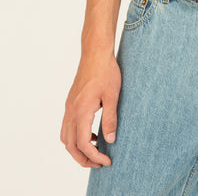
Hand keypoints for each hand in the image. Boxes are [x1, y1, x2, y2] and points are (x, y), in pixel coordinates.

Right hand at [60, 52, 120, 167]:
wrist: (95, 52)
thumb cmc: (106, 71)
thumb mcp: (113, 95)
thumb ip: (110, 119)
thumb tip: (110, 140)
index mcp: (81, 111)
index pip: (84, 143)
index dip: (94, 156)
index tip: (106, 161)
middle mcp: (71, 111)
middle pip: (70, 145)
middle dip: (83, 159)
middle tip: (99, 164)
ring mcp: (69, 107)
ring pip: (66, 137)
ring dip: (77, 149)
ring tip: (95, 151)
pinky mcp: (70, 102)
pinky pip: (68, 127)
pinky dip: (76, 136)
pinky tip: (93, 134)